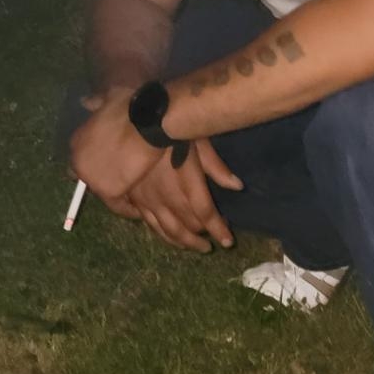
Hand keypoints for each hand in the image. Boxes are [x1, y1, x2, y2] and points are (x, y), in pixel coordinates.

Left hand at [69, 91, 163, 217]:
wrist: (146, 122)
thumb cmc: (130, 107)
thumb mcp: (108, 98)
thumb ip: (95, 102)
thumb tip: (84, 101)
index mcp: (77, 141)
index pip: (80, 160)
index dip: (94, 162)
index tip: (108, 163)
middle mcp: (78, 163)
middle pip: (88, 179)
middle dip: (102, 178)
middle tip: (121, 180)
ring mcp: (92, 179)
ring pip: (103, 192)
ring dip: (116, 192)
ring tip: (132, 198)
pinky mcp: (108, 191)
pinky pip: (117, 205)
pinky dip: (127, 208)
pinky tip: (137, 211)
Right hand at [126, 138, 242, 251]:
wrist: (139, 126)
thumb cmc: (173, 132)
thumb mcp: (200, 143)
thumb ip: (217, 167)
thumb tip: (238, 186)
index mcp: (187, 185)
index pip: (206, 214)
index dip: (219, 230)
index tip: (228, 241)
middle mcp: (168, 198)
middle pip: (187, 226)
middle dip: (202, 237)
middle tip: (212, 243)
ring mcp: (149, 201)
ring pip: (168, 230)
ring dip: (184, 242)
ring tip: (196, 247)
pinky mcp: (136, 199)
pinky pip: (151, 224)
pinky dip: (164, 235)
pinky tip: (172, 238)